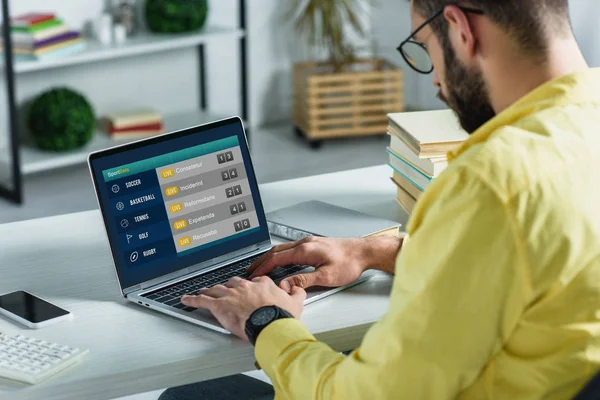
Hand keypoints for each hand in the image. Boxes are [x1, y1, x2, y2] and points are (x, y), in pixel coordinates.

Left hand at [181, 276, 305, 340]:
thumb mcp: (296, 302)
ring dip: (210, 291)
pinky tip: (186, 299)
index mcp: (262, 285)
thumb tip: (297, 288)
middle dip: (229, 288)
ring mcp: (231, 295)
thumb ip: (296, 292)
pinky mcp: (219, 306)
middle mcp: (245, 287)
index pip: (254, 282)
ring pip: (217, 290)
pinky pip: (202, 301)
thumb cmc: (281, 316)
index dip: (251, 286)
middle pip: (233, 283)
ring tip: (204, 292)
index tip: (250, 290)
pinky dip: (193, 300)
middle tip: (226, 292)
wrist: (270, 324)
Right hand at [247, 237, 370, 292]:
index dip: (262, 268)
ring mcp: (309, 242)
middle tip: (250, 270)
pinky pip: (290, 248)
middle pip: (276, 251)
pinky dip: (280, 255)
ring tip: (261, 266)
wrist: (364, 251)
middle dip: (261, 261)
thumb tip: (285, 284)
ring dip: (270, 257)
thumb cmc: (349, 262)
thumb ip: (304, 280)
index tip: (253, 275)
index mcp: (305, 250)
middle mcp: (305, 243)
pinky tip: (281, 260)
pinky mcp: (314, 244)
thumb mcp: (326, 276)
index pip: (276, 258)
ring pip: (283, 248)